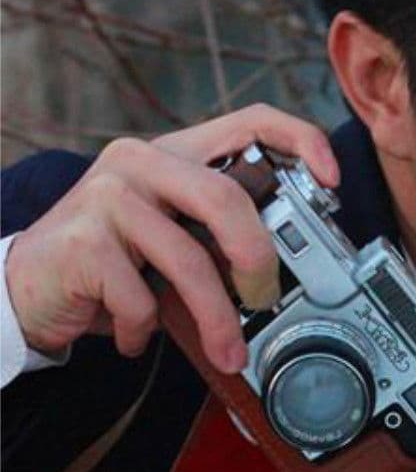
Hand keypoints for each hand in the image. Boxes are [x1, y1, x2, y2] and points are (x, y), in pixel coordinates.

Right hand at [5, 104, 340, 372]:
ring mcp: (107, 197)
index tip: (329, 181)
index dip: (300, 142)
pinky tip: (139, 337)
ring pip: (188, 259)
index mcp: (176, 152)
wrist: (24, 286)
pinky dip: (148, 329)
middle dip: (257, 258)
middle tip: (266, 297)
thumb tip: (293, 263)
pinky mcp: (81, 242)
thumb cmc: (115, 261)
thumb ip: (220, 231)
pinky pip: (141, 296)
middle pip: (226, 198)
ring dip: (216, 318)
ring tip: (227, 351)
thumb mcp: (174, 233)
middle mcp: (140, 161)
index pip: (251, 120)